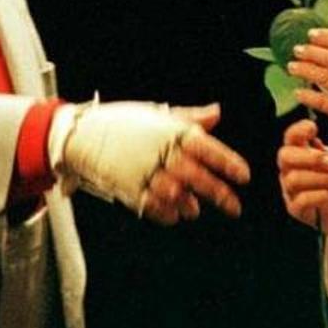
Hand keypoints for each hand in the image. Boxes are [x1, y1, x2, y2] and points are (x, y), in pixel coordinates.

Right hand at [57, 102, 249, 224]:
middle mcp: (162, 153)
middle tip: (235, 208)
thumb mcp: (158, 114)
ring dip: (190, 205)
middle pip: (198, 177)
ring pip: (178, 195)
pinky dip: (167, 214)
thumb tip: (217, 113)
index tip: (245, 177)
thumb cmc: (123, 123)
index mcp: (172, 131)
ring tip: (196, 210)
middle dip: (219, 193)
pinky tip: (175, 214)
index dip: (229, 163)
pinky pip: (154, 207)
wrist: (83, 136)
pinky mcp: (130, 189)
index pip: (209, 148)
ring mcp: (146, 173)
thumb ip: (190, 118)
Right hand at [277, 119, 327, 256]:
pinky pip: (301, 199)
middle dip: (308, 157)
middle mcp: (291, 170)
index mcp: (302, 154)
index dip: (297, 130)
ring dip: (321, 179)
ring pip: (294, 179)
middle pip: (284, 156)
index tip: (313, 128)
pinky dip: (322, 196)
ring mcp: (291, 190)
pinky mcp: (295, 209)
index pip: (290, 138)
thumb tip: (316, 146)